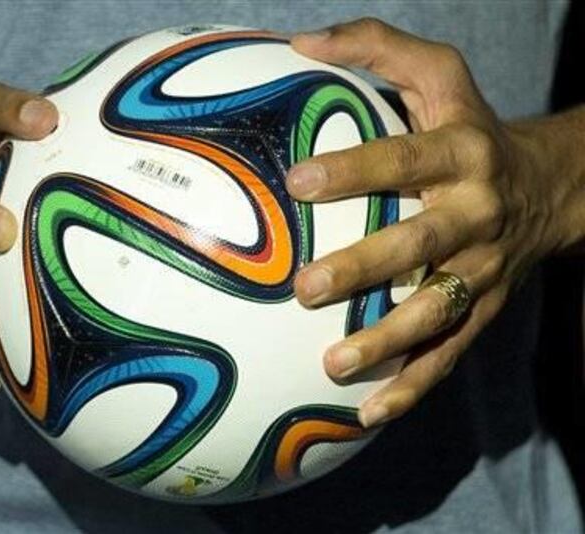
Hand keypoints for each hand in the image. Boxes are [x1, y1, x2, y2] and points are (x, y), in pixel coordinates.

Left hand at [288, 19, 574, 426]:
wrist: (550, 187)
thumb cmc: (473, 127)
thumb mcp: (438, 76)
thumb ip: (376, 48)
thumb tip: (301, 41)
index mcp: (463, 154)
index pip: (407, 159)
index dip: (356, 170)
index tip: (297, 181)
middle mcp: (476, 215)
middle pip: (420, 245)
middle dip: (365, 268)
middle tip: (306, 288)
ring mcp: (483, 270)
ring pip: (437, 311)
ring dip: (387, 342)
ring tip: (333, 365)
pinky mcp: (483, 310)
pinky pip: (450, 352)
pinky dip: (413, 385)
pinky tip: (369, 413)